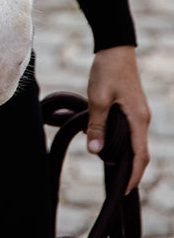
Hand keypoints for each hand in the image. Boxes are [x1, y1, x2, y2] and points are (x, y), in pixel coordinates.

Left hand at [86, 45, 150, 192]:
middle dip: (129, 168)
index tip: (123, 190)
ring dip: (124, 155)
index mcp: (138, 119)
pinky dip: (121, 142)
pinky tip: (106, 143)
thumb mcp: (98, 98)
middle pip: (139, 152)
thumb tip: (95, 151)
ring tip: (108, 165)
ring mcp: (139, 113)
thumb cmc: (107, 70)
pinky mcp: (132, 107)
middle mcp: (143, 118)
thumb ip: (97, 125)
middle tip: (114, 183)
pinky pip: (130, 131)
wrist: (114, 47)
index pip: (140, 155)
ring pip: (134, 141)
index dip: (133, 175)